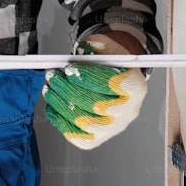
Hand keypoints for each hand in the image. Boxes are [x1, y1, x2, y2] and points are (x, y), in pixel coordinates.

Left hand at [41, 34, 147, 149]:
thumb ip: (93, 49)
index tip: (70, 69)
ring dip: (61, 104)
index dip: (89, 77)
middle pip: (97, 104)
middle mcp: (129, 110)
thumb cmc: (107, 63)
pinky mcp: (99, 137)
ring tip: (49, 89)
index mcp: (135, 86)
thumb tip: (80, 53)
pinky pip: (78, 137)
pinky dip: (61, 121)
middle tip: (53, 76)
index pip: (115, 84)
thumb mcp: (104, 47)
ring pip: (84, 122)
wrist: (111, 78)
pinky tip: (53, 106)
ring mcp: (114, 127)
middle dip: (68, 89)